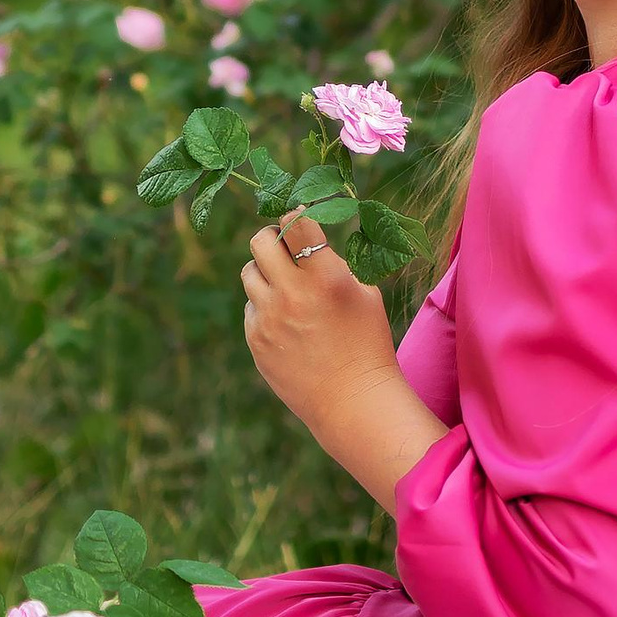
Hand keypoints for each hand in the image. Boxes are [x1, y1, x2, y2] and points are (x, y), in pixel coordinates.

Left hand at [240, 219, 445, 512]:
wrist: (353, 401)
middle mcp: (291, 294)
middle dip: (271, 237)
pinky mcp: (255, 341)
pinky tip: (286, 319)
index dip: (296, 215)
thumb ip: (334, 263)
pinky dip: (264, 305)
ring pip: (248, 272)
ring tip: (284, 283)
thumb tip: (308, 238)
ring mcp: (268, 318)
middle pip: (260, 240)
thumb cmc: (367, 343)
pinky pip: (250, 307)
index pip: (295, 223)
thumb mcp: (364, 293)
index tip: (299, 218)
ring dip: (265, 270)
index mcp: (325, 276)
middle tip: (283, 245)